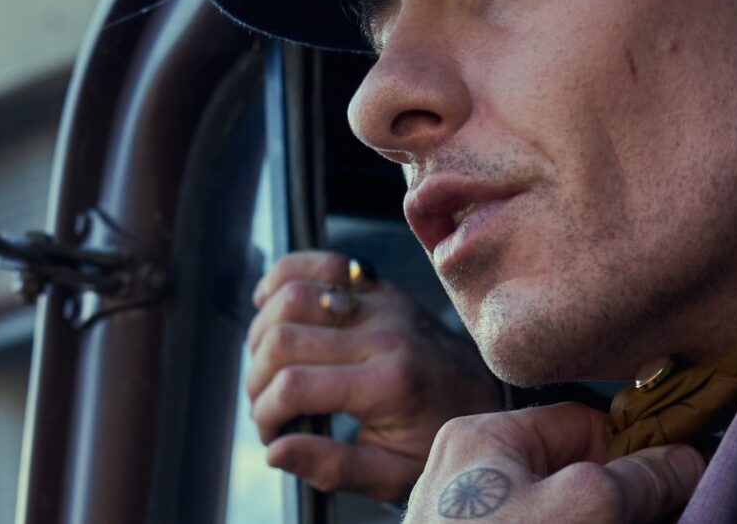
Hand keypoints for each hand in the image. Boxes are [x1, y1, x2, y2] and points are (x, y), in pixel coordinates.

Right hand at [247, 250, 502, 500]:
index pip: (295, 384)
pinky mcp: (379, 287)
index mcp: (390, 383)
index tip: (272, 435)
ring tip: (270, 368)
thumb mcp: (393, 473)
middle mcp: (385, 334)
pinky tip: (272, 308)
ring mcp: (383, 303)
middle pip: (283, 338)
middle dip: (256, 380)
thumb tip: (276, 451)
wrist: (480, 396)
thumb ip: (333, 466)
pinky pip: (321, 263)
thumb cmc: (434, 438)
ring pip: (292, 295)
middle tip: (267, 406)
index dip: (265, 413)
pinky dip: (284, 277)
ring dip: (262, 333)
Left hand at [405, 403, 703, 522]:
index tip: (672, 475)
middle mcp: (469, 478)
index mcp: (482, 440)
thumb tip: (685, 461)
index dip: (631, 448)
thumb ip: (640, 478)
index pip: (579, 422)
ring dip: (602, 521)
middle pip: (572, 471)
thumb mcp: (587, 507)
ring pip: (562, 513)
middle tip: (660, 515)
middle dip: (618, 497)